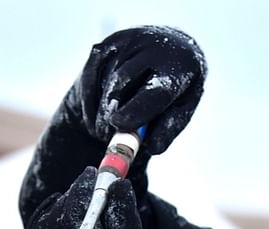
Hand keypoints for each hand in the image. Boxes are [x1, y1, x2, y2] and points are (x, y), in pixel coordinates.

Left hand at [22, 167, 148, 228]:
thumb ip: (125, 217)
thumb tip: (118, 184)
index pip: (73, 210)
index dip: (84, 188)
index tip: (95, 173)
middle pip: (59, 210)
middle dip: (79, 196)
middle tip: (96, 187)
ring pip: (47, 216)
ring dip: (67, 206)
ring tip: (88, 211)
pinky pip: (38, 225)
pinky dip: (53, 216)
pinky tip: (71, 221)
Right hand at [68, 25, 206, 154]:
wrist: (165, 52)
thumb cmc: (174, 90)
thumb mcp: (179, 110)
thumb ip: (167, 130)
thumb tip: (152, 147)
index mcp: (180, 65)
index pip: (157, 90)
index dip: (137, 109)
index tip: (119, 125)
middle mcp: (152, 46)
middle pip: (122, 82)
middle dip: (110, 112)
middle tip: (106, 136)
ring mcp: (126, 41)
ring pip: (104, 82)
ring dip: (101, 111)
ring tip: (107, 130)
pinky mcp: (104, 45)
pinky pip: (89, 78)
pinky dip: (90, 102)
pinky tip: (99, 116)